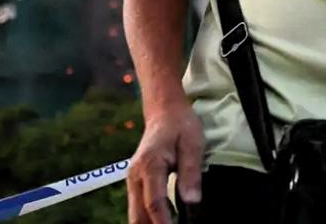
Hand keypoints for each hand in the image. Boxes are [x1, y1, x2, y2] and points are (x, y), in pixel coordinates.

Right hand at [127, 101, 203, 223]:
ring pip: (135, 214)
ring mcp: (132, 180)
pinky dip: (148, 219)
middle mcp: (135, 175)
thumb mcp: (193, 143)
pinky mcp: (135, 182)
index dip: (164, 223)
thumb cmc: (181, 125)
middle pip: (138, 215)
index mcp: (150, 165)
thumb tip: (192, 201)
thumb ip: (191, 172)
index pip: (154, 203)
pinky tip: (163, 222)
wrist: (164, 111)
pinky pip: (137, 207)